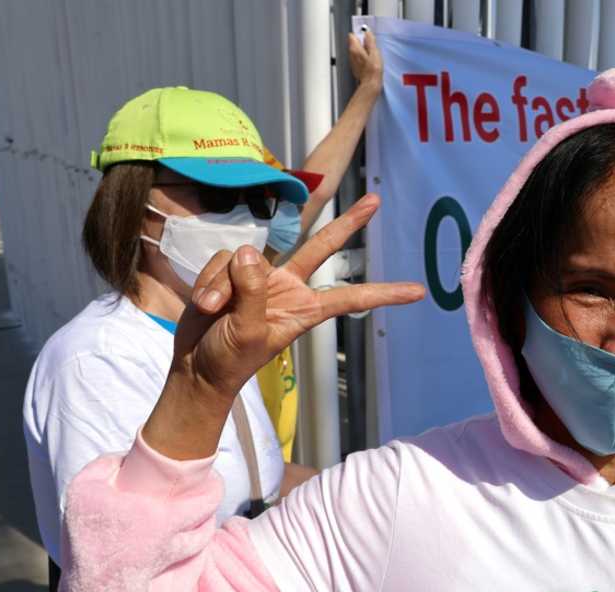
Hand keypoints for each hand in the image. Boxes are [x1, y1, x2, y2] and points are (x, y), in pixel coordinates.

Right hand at [179, 195, 421, 400]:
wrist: (196, 366)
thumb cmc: (229, 359)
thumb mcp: (247, 332)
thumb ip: (252, 291)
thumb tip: (251, 252)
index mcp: (306, 309)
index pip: (351, 296)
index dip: (383, 293)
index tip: (418, 292)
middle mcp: (290, 287)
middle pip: (323, 245)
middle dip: (349, 222)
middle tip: (376, 201)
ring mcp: (262, 277)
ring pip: (247, 257)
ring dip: (223, 284)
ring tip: (213, 311)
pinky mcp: (232, 271)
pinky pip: (222, 260)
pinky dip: (208, 281)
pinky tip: (203, 302)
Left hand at [348, 29, 382, 93]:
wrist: (370, 84)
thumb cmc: (372, 71)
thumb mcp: (374, 53)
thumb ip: (370, 41)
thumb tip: (368, 34)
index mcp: (355, 49)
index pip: (352, 35)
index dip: (360, 34)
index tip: (367, 37)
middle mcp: (351, 54)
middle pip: (354, 43)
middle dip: (362, 43)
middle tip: (371, 47)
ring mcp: (353, 61)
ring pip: (356, 51)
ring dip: (363, 51)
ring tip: (371, 55)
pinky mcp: (356, 67)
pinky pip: (358, 59)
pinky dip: (363, 58)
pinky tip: (370, 62)